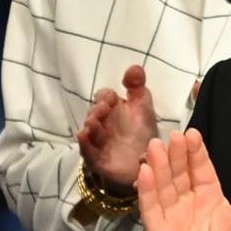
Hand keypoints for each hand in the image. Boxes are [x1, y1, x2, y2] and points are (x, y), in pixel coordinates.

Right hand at [76, 63, 159, 187]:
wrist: (146, 163)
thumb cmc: (142, 132)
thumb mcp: (143, 106)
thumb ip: (137, 87)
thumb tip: (134, 67)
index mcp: (111, 108)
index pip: (103, 96)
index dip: (105, 97)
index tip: (112, 100)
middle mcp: (101, 123)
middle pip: (93, 113)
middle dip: (97, 111)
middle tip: (104, 110)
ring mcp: (97, 141)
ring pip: (89, 131)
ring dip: (91, 126)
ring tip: (94, 123)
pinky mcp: (96, 159)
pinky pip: (87, 151)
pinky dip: (84, 144)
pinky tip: (84, 137)